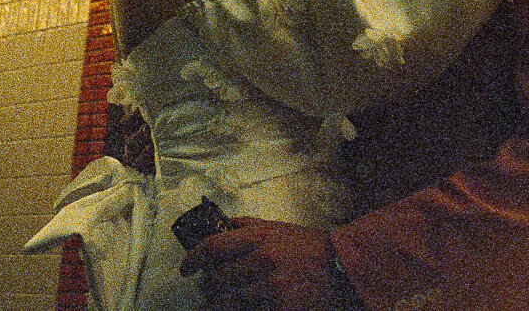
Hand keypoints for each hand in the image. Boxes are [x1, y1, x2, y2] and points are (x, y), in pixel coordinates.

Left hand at [180, 217, 336, 310]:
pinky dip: (240, 310)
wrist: (342, 267)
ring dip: (219, 303)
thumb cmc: (309, 246)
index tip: (186, 268)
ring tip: (219, 302)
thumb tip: (220, 226)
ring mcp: (272, 287)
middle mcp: (264, 260)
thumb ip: (246, 226)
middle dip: (209, 285)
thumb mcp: (277, 227)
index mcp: (260, 236)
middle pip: (217, 278)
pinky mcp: (281, 308)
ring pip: (228, 301)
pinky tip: (242, 306)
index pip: (213, 247)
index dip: (193, 259)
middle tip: (209, 287)